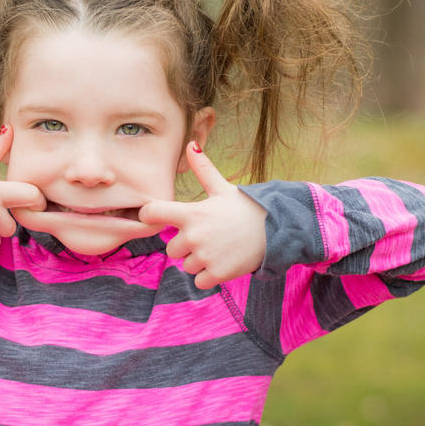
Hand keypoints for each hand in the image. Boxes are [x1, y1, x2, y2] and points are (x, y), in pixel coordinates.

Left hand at [138, 142, 266, 289]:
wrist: (276, 229)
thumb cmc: (246, 207)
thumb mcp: (222, 187)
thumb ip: (203, 169)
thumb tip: (191, 144)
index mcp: (191, 213)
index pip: (153, 212)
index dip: (148, 214)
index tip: (151, 215)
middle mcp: (193, 236)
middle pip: (171, 248)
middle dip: (186, 245)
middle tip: (208, 236)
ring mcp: (204, 256)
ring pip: (186, 265)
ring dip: (198, 261)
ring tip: (218, 248)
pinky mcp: (216, 274)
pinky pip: (199, 281)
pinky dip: (208, 275)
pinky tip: (223, 262)